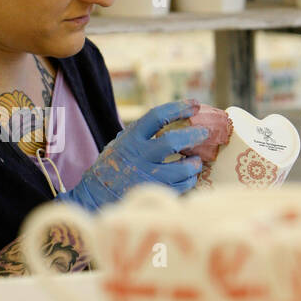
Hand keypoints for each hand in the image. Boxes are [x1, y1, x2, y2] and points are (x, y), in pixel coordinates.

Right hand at [58, 99, 209, 210]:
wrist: (96, 195)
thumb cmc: (113, 165)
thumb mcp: (122, 143)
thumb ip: (143, 133)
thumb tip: (175, 118)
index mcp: (131, 139)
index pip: (157, 116)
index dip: (178, 108)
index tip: (194, 104)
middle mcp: (140, 157)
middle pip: (173, 141)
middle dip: (193, 135)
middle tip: (204, 133)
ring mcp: (148, 177)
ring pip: (182, 168)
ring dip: (194, 163)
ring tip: (195, 160)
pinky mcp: (155, 193)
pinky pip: (182, 186)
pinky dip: (189, 180)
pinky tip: (187, 176)